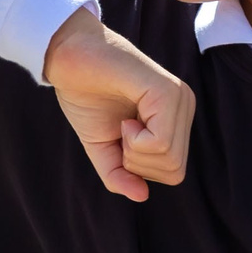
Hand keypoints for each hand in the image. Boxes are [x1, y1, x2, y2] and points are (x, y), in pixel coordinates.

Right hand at [42, 6, 193, 201]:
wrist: (67, 56)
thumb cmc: (85, 94)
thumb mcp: (102, 147)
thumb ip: (120, 174)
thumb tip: (143, 196)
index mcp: (175, 117)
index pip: (173, 172)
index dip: (140, 168)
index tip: (120, 139)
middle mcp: (184, 106)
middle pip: (174, 171)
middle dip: (137, 163)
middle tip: (120, 131)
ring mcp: (179, 98)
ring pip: (168, 159)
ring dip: (134, 151)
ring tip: (122, 121)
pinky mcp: (167, 92)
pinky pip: (160, 143)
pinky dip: (135, 141)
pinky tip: (125, 119)